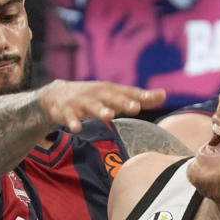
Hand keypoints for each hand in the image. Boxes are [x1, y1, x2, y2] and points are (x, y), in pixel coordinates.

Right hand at [37, 79, 164, 133]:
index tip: (159, 97)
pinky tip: (77, 128)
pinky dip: (73, 122)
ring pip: (92, 106)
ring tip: (109, 116)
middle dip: (124, 102)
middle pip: (113, 97)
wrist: (55, 95)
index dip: (143, 95)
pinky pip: (70, 117)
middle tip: (136, 107)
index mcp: (111, 90)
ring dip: (100, 110)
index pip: (130, 92)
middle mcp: (98, 93)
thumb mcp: (113, 95)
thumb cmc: (93, 96)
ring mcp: (82, 101)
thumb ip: (138, 97)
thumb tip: (163, 94)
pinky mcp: (66, 111)